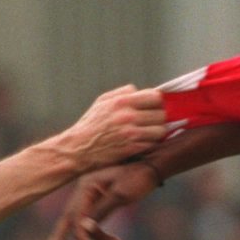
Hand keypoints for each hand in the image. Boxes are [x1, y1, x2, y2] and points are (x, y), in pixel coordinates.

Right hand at [41, 162, 161, 239]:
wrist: (154, 165)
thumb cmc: (138, 177)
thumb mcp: (121, 195)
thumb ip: (100, 212)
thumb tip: (83, 229)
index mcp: (86, 185)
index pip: (77, 214)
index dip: (79, 232)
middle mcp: (84, 190)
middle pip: (70, 218)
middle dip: (59, 236)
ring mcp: (91, 195)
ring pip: (84, 222)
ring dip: (97, 237)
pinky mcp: (99, 201)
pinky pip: (93, 220)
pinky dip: (101, 232)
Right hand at [55, 86, 172, 173]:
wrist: (78, 149)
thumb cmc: (90, 125)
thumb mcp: (102, 101)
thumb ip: (122, 92)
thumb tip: (138, 90)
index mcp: (122, 102)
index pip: (155, 97)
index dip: (158, 102)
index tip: (155, 107)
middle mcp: (128, 116)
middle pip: (161, 114)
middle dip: (159, 118)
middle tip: (153, 122)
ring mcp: (131, 133)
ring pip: (161, 130)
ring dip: (157, 132)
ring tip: (150, 133)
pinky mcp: (132, 148)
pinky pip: (153, 144)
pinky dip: (151, 143)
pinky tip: (143, 142)